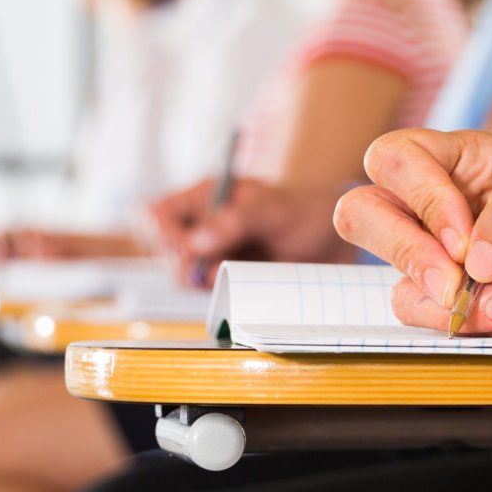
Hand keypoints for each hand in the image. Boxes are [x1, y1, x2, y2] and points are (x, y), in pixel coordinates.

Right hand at [146, 178, 353, 287]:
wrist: (338, 243)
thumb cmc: (307, 213)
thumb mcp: (275, 211)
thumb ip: (235, 222)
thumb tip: (195, 243)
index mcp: (205, 196)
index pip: (153, 214)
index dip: (158, 234)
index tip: (184, 250)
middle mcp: (201, 224)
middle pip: (160, 250)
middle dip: (181, 264)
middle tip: (216, 268)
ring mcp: (212, 254)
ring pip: (181, 276)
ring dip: (203, 281)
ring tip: (238, 272)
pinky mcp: (227, 278)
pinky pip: (207, 293)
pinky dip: (220, 294)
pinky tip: (246, 283)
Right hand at [333, 129, 491, 337]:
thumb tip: (475, 256)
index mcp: (466, 162)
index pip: (396, 161)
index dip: (417, 196)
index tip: (463, 234)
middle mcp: (446, 209)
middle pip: (366, 216)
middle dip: (407, 255)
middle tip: (456, 283)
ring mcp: (454, 264)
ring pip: (401, 286)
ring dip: (462, 306)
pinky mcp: (473, 313)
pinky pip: (445, 328)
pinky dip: (491, 329)